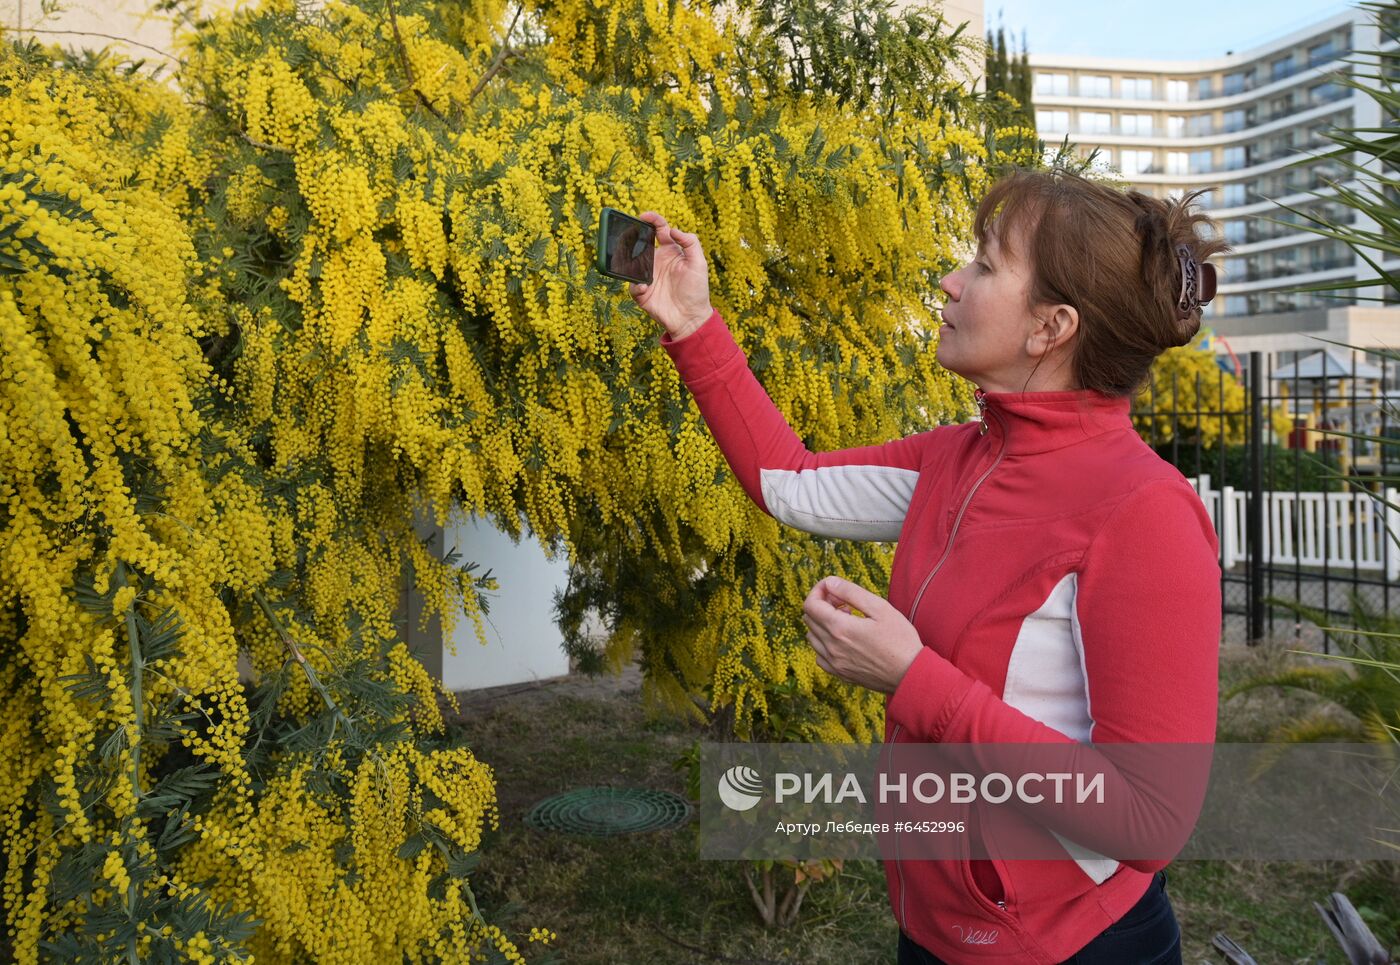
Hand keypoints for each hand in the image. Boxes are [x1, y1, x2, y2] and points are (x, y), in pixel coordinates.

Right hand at [627, 211, 713, 338]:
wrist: (691, 318)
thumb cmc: (697, 290)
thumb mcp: (699, 263)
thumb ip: (690, 243)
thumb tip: (673, 230)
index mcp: (670, 251)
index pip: (659, 230)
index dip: (652, 220)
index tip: (644, 216)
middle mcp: (657, 261)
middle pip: (641, 244)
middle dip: (632, 237)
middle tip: (628, 234)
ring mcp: (648, 276)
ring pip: (631, 263)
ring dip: (628, 260)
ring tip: (628, 258)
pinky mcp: (642, 292)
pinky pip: (633, 285)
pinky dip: (636, 285)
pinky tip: (644, 287)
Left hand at [800, 576, 924, 694]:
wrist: (910, 674)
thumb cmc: (900, 639)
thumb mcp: (880, 608)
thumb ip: (851, 592)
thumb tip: (829, 582)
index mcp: (839, 628)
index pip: (810, 605)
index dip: (818, 591)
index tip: (832, 587)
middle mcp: (831, 647)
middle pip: (809, 619)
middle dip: (822, 604)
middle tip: (844, 602)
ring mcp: (834, 663)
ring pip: (812, 637)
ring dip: (823, 623)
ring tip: (847, 619)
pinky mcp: (840, 673)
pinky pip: (820, 655)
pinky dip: (825, 643)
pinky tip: (844, 639)